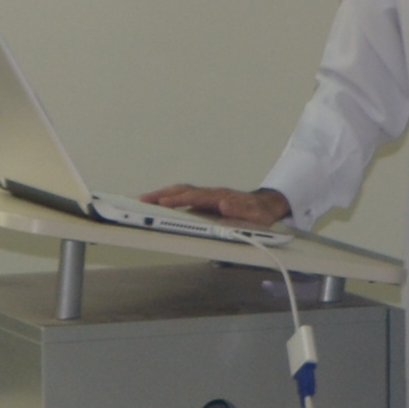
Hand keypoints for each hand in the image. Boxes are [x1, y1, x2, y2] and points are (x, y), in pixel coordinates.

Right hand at [142, 185, 294, 228]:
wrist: (266, 206)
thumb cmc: (259, 213)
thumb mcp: (255, 216)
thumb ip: (240, 211)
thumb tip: (225, 206)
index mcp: (220, 197)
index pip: (194, 197)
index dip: (177, 199)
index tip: (162, 201)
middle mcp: (211, 194)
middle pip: (182, 191)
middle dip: (161, 194)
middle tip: (142, 199)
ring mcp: (207, 197)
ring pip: (181, 192)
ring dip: (162, 194)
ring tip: (144, 200)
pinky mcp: (205, 203)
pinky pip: (183, 198)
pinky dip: (169, 198)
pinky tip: (160, 204)